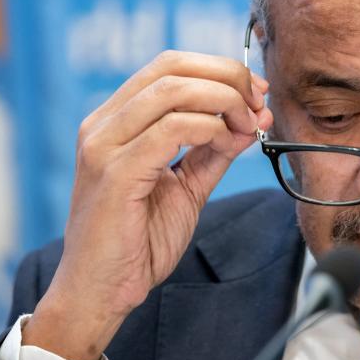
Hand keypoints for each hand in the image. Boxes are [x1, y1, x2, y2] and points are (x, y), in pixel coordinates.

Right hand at [23, 51, 272, 359]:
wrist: (100, 293)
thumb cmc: (136, 244)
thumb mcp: (186, 188)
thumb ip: (213, 152)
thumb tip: (251, 120)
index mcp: (113, 121)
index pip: (168, 66)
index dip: (218, 69)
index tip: (256, 92)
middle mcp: (102, 125)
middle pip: (171, 66)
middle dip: (227, 76)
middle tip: (259, 102)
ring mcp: (103, 145)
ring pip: (172, 90)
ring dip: (224, 101)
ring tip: (249, 125)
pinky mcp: (114, 172)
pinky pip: (170, 129)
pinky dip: (209, 128)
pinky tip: (227, 143)